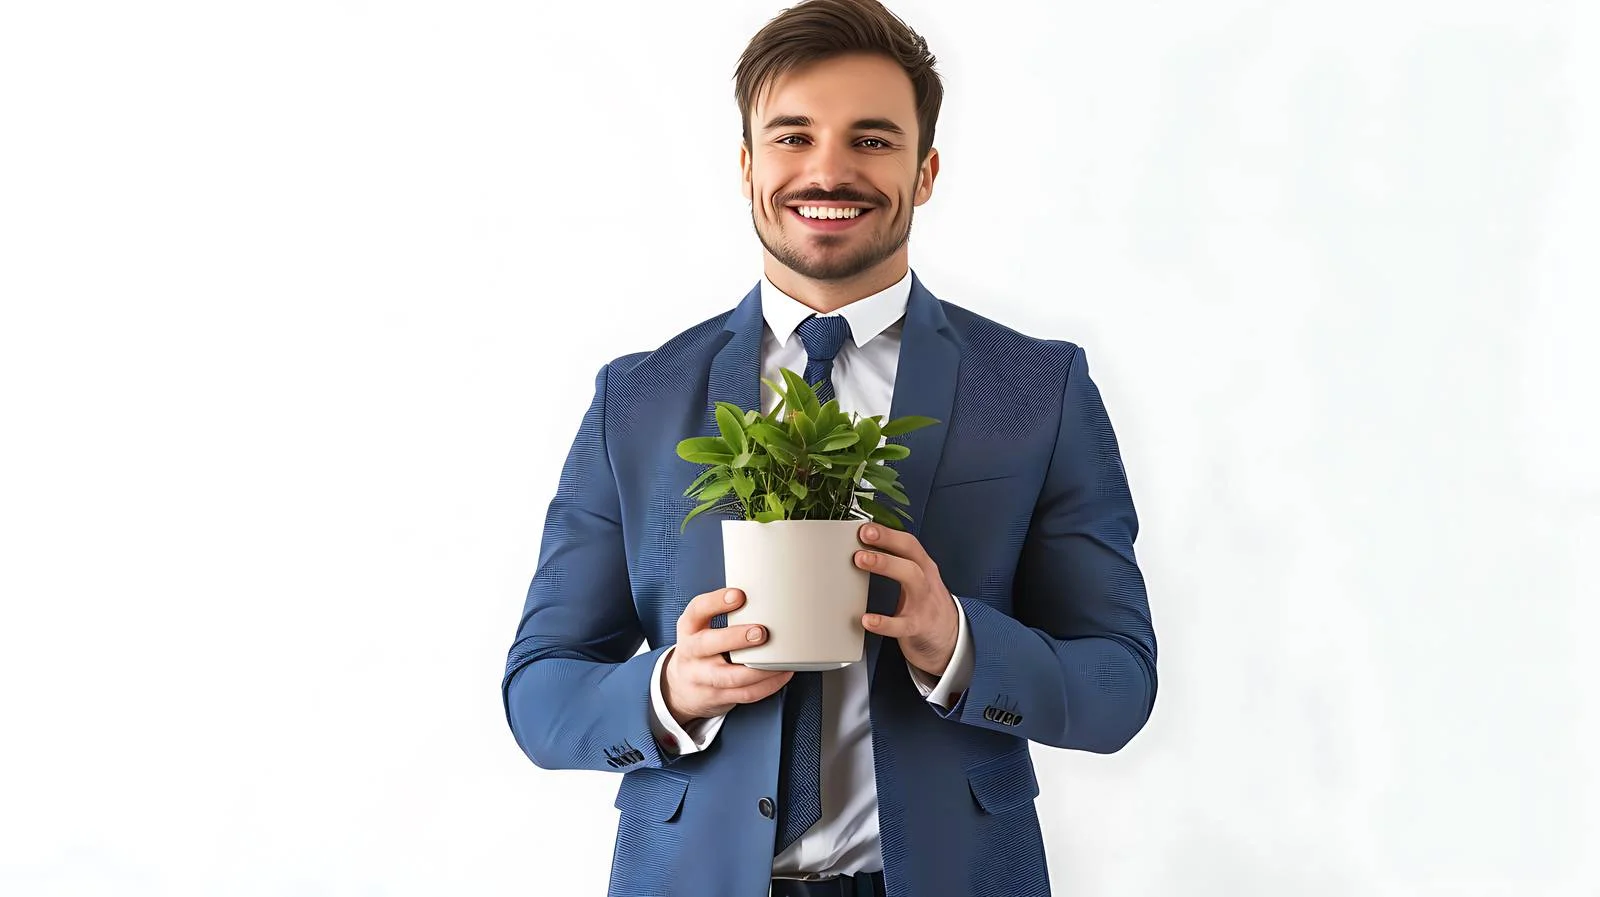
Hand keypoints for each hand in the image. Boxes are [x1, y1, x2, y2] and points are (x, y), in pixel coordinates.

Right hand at [662, 588, 793, 726]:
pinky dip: (767, 685)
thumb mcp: (701, 629)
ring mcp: (701, 677)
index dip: (716, 602)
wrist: (679, 689)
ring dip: (758, 669)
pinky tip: (781, 674)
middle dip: (736, 638)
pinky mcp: (715, 697)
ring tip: (780, 660)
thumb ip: (724, 615)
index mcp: (689, 628)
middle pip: (708, 644)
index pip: (698, 610)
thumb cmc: (701, 650)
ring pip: (729, 676)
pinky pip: (744, 694)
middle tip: (761, 632)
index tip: (739, 595)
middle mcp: (691, 652)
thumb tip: (765, 599)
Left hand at [855, 523, 959, 677]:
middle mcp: (926, 580)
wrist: (950, 640)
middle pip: (911, 554)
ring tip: (861, 560)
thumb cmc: (924, 605)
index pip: (908, 543)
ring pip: (912, 578)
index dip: (888, 533)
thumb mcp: (916, 579)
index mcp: (923, 567)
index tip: (866, 527)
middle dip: (887, 542)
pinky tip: (867, 620)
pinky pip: (902, 625)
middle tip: (863, 537)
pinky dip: (884, 622)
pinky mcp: (919, 627)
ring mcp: (924, 603)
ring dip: (886, 565)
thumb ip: (895, 564)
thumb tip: (859, 548)